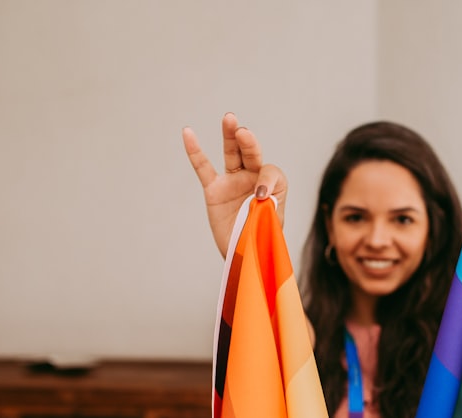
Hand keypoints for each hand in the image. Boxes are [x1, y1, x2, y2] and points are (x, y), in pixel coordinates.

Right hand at [182, 113, 287, 256]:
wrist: (244, 255)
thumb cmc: (262, 239)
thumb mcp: (271, 224)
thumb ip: (267, 209)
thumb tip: (258, 197)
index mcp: (273, 185)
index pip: (271, 172)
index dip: (266, 181)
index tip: (260, 196)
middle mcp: (253, 178)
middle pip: (252, 153)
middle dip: (249, 143)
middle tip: (244, 134)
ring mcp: (233, 181)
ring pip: (232, 154)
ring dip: (230, 136)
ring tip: (229, 119)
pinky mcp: (214, 189)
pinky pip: (203, 168)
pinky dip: (195, 151)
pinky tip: (188, 132)